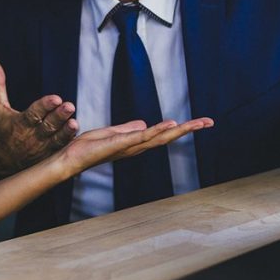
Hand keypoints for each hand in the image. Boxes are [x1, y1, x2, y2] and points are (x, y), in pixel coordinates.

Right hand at [0, 59, 77, 177]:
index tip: (55, 98)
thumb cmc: (0, 131)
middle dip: (58, 116)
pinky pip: (60, 149)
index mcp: (19, 124)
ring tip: (74, 122)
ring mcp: (41, 148)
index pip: (33, 114)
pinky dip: (68, 142)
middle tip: (69, 106)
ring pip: (56, 139)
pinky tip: (76, 132)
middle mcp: (31, 136)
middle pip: (47, 126)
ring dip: (66, 131)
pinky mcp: (48, 156)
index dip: (44, 106)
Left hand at [53, 117, 213, 178]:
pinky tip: (170, 124)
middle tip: (209, 122)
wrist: (70, 158)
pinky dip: (157, 130)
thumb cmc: (86, 147)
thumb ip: (127, 128)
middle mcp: (136, 147)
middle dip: (189, 129)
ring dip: (180, 130)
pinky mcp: (119, 144)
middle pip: (168, 137)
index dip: (181, 128)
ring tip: (198, 123)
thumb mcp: (110, 133)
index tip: (200, 122)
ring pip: (160, 137)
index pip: (162, 134)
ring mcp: (130, 147)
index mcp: (136, 143)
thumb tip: (145, 123)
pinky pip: (141, 136)